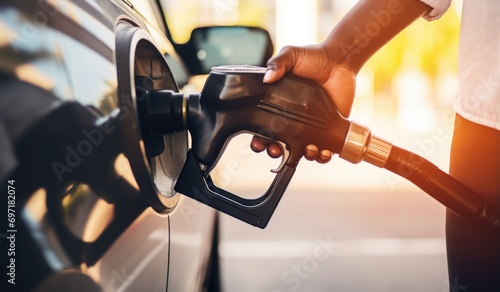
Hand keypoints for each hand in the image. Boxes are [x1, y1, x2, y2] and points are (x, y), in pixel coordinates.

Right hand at [252, 44, 356, 162]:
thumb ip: (277, 64)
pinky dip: (323, 156)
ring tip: (308, 149)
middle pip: (279, 145)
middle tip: (277, 150)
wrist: (339, 60)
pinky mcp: (329, 129)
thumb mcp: (291, 55)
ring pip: (302, 151)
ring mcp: (311, 126)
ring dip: (303, 155)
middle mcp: (293, 120)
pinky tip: (324, 152)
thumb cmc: (314, 57)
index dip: (258, 139)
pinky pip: (324, 150)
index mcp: (278, 106)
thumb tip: (267, 78)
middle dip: (275, 152)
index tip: (258, 142)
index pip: (262, 128)